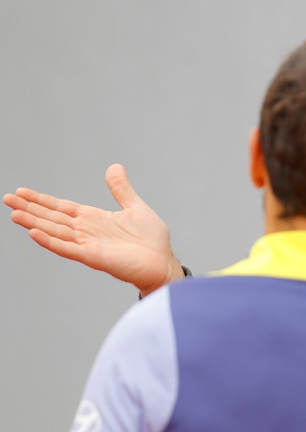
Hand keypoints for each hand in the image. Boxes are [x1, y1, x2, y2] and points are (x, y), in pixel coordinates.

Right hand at [4, 164, 185, 295]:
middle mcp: (87, 232)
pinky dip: (51, 241)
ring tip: (14, 214)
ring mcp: (88, 245)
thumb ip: (121, 189)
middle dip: (30, 209)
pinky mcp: (94, 257)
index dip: (42, 200)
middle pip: (52, 218)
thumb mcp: (135, 207)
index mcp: (94, 219)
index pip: (62, 208)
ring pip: (55, 232)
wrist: (163, 264)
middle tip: (7, 199)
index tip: (21, 191)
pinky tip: (34, 233)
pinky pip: (67, 249)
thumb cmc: (152, 241)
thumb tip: (114, 167)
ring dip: (34, 223)